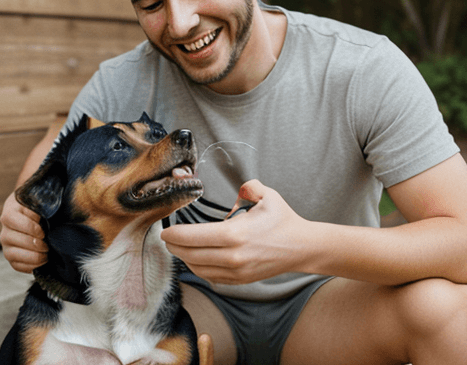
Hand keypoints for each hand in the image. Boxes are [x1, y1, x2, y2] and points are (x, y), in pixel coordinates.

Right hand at [0, 191, 47, 272]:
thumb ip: (44, 204)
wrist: (37, 216)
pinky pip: (17, 265)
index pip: (12, 219)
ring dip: (32, 256)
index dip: (28, 227)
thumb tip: (50, 211)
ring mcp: (7, 245)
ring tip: (46, 253)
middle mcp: (5, 230)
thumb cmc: (41, 207)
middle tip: (46, 245)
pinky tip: (43, 261)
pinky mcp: (12, 256)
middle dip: (32, 243)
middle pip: (11, 238)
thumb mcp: (42, 202)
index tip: (43, 231)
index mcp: (11, 212)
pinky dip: (30, 266)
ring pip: (12, 254)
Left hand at [161, 179, 308, 284]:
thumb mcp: (267, 195)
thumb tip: (238, 188)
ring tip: (178, 247)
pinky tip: (195, 258)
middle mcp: (233, 256)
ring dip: (184, 258)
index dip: (175, 235)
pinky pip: (210, 277)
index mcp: (235, 234)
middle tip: (167, 238)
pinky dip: (198, 268)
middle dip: (174, 246)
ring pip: (198, 268)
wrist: (301, 247)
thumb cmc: (283, 221)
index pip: (194, 237)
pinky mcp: (239, 280)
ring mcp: (236, 271)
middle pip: (191, 254)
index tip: (166, 230)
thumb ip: (248, 186)